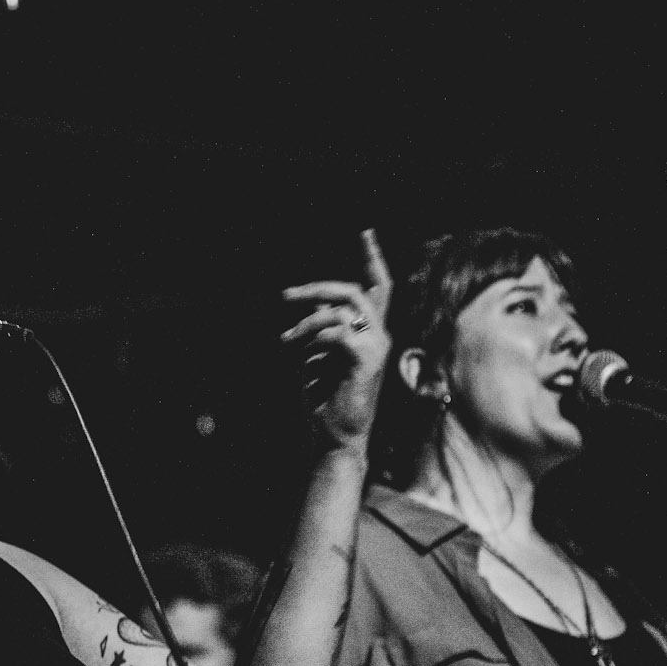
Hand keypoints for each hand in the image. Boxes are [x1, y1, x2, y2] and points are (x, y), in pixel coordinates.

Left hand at [281, 229, 392, 454]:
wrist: (334, 436)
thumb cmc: (325, 399)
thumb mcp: (319, 356)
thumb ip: (322, 329)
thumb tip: (311, 308)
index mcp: (371, 332)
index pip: (378, 286)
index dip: (371, 257)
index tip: (363, 229)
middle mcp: (380, 336)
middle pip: (355, 290)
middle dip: (317, 287)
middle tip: (286, 295)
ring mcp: (377, 347)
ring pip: (341, 310)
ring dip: (307, 322)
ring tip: (287, 340)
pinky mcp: (367, 360)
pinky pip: (338, 332)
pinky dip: (315, 339)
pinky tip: (304, 356)